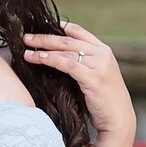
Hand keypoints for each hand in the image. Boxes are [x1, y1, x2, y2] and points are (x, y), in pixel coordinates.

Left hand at [22, 22, 133, 144]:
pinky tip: (39, 59)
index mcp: (104, 50)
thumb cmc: (103, 102)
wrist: (119, 120)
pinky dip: (51, 60)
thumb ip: (83, 64)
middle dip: (45, 37)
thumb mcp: (96, 76)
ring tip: (26, 51)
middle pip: (68, 39)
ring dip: (43, 49)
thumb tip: (56, 58)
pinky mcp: (94, 78)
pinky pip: (68, 64)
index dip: (59, 27)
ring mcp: (100, 65)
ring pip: (66, 51)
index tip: (41, 25)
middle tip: (26, 37)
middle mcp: (103, 54)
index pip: (79, 31)